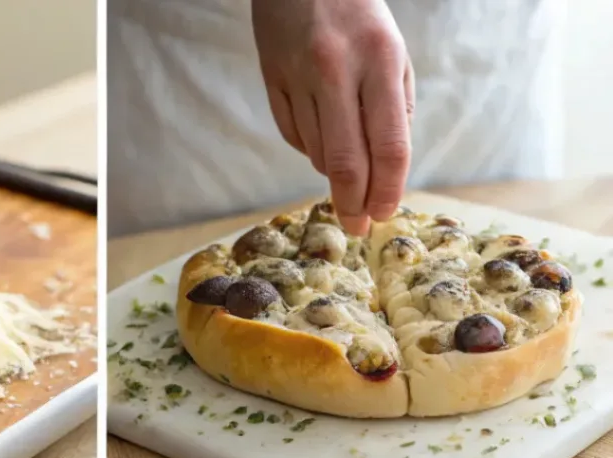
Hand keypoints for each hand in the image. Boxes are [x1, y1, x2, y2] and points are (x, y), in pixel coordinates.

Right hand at [252, 0, 413, 234]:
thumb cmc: (357, 14)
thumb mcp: (393, 51)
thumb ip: (395, 110)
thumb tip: (386, 172)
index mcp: (379, 59)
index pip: (388, 144)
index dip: (388, 189)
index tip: (384, 214)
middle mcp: (336, 71)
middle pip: (347, 162)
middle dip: (354, 204)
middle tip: (359, 226)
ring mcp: (298, 78)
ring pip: (318, 155)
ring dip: (335, 175)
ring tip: (347, 172)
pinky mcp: (273, 83)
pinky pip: (294, 138)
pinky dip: (312, 150)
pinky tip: (322, 138)